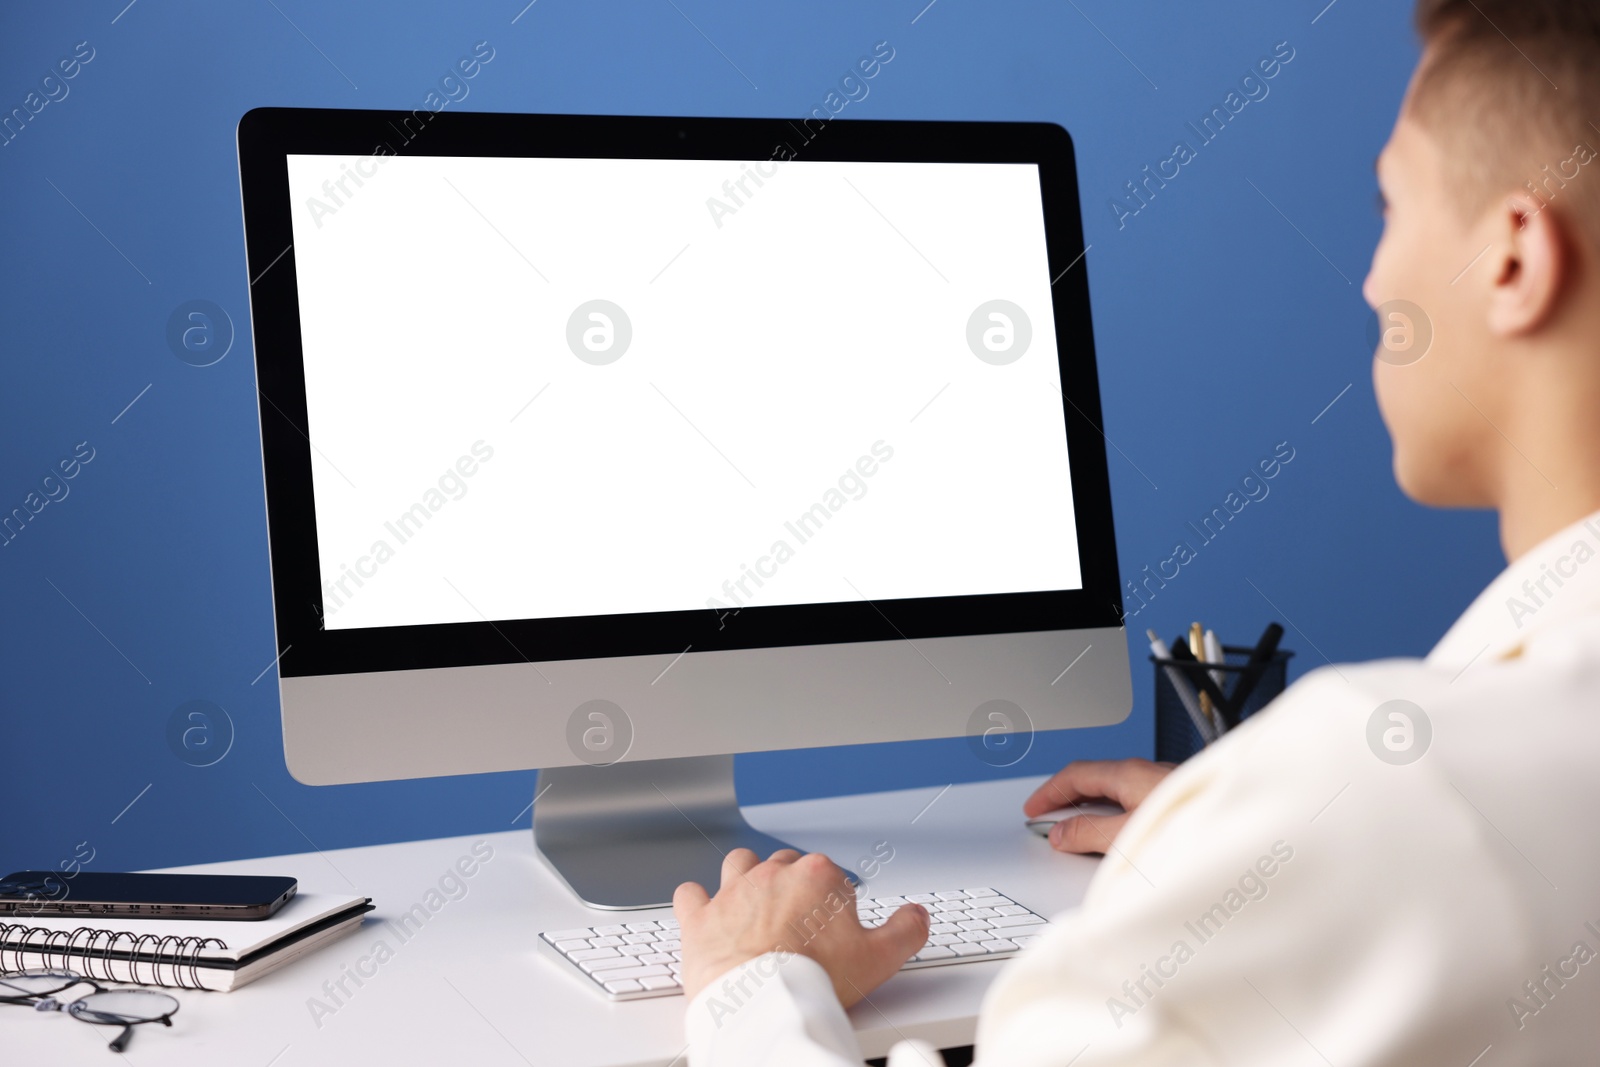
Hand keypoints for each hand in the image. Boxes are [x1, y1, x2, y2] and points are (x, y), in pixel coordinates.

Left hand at [673, 848, 929, 1005]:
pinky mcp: (701, 917)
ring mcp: (733, 893)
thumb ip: (906, 931)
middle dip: (794, 884)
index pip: (831, 874)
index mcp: (817, 877)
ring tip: (756, 903)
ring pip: (739, 864)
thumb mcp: (879, 959)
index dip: (835, 900)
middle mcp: (773, 875)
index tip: (835, 925)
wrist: (760, 1004)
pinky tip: (704, 911)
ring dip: (746, 877)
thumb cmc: (815, 980)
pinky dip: (697, 901)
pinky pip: (691, 894)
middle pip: (786, 864)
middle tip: (801, 919)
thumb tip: (916, 915)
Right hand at [1023, 758, 1174, 853]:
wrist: (1244, 837)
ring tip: (1077, 828)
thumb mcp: (1126, 836)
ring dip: (1090, 806)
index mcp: (1128, 774)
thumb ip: (1089, 834)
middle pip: (1093, 779)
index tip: (1033, 809)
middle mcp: (1145, 772)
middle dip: (1066, 797)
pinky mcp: (1177, 799)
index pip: (1075, 775)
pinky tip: (1116, 830)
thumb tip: (1061, 833)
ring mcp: (1163, 784)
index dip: (1049, 792)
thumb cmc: (1189, 825)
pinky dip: (1112, 811)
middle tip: (1048, 817)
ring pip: (1115, 789)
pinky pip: (1132, 799)